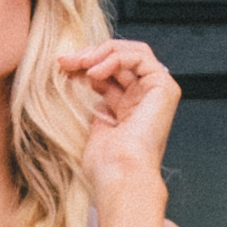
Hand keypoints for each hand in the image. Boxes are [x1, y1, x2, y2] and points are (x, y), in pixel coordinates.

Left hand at [61, 33, 181, 197]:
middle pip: (120, 58)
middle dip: (90, 55)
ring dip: (100, 52)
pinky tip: (94, 72)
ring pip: (132, 51)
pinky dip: (114, 59)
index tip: (62, 67)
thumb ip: (96, 102)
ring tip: (79, 63)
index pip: (109, 72)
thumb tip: (84, 78)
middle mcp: (145, 97)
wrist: (120, 175)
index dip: (85, 65)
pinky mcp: (165, 87)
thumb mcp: (95, 124)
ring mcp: (157, 91)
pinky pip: (139, 58)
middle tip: (65, 61)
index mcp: (130, 107)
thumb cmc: (107, 163)